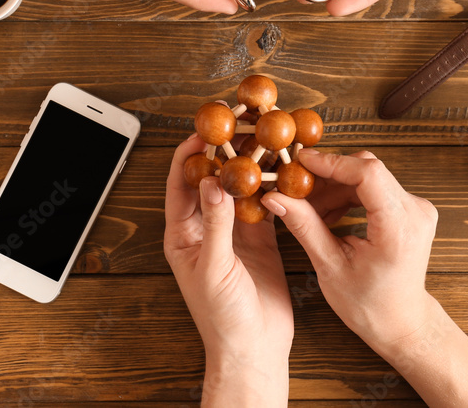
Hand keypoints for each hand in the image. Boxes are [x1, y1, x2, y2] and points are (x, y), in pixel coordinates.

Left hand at [164, 136, 291, 405]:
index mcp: (182, 233)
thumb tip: (214, 183)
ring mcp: (234, 230)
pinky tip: (284, 165)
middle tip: (242, 120)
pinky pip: (264, 203)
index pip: (182, 181)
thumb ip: (215, 225)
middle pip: (213, 176)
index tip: (208, 126)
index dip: (193, 151)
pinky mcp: (260, 238)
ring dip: (252, 162)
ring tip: (266, 134)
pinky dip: (273, 184)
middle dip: (226, 149)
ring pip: (241, 186)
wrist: (254, 348)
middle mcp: (206, 226)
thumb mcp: (215, 268)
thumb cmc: (223, 317)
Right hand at [262, 150, 467, 406]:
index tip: (299, 162)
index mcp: (399, 227)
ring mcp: (417, 207)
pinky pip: (374, 187)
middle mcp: (415, 211)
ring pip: (368, 177)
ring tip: (307, 207)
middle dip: (327, 175)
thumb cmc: (369, 304)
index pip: (368, 174)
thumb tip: (274, 197)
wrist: (401, 321)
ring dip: (334, 186)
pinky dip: (347, 194)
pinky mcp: (410, 208)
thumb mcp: (330, 266)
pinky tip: (325, 213)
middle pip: (367, 171)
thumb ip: (304, 226)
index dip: (331, 162)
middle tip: (295, 187)